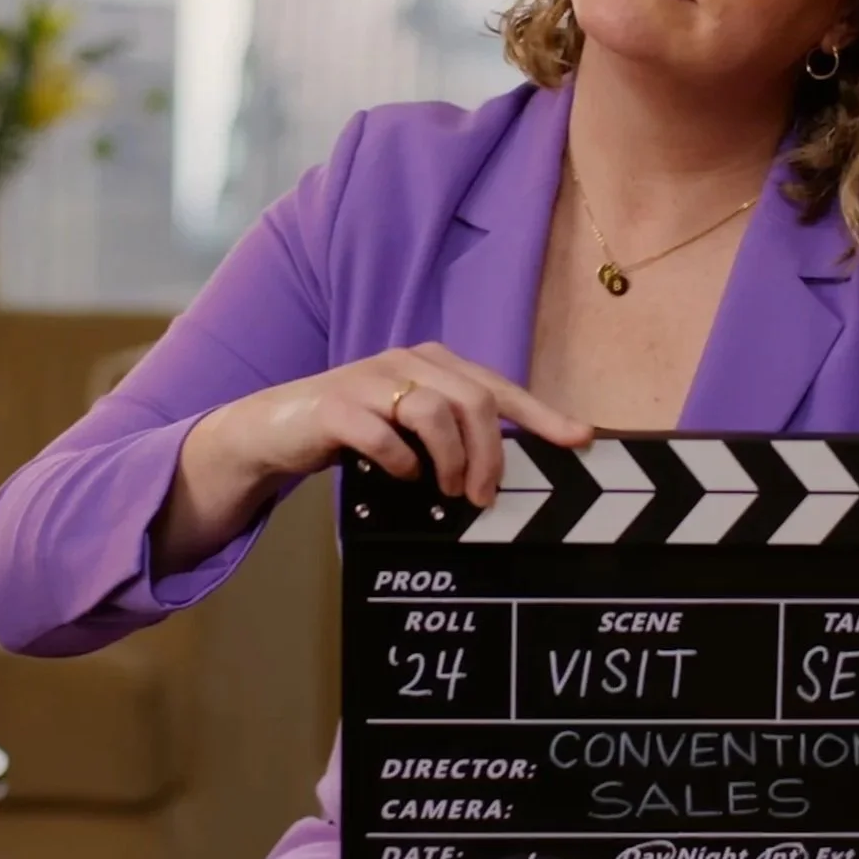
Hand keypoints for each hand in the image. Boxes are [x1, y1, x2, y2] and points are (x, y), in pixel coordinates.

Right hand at [193, 342, 592, 507]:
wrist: (278, 428)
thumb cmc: (358, 429)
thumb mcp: (412, 427)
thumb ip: (454, 434)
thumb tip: (503, 474)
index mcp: (434, 363)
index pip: (499, 386)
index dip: (542, 414)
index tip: (580, 440)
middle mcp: (408, 361)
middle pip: (473, 401)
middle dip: (489, 454)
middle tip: (483, 496)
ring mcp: (371, 379)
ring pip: (434, 412)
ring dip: (450, 461)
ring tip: (446, 491)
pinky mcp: (336, 405)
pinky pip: (383, 433)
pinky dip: (400, 462)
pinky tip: (400, 476)